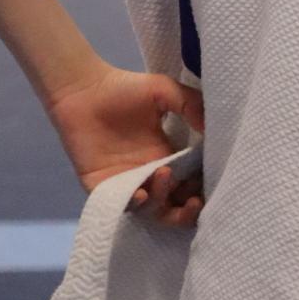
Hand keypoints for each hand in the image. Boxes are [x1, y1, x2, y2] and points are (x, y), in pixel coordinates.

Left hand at [45, 61, 205, 228]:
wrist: (83, 90)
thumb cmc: (125, 88)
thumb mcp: (165, 90)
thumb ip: (190, 105)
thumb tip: (212, 130)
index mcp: (166, 154)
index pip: (189, 181)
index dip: (202, 188)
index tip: (215, 184)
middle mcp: (148, 173)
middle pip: (173, 205)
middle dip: (187, 211)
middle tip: (195, 201)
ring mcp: (125, 182)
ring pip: (150, 209)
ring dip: (162, 201)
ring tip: (164, 175)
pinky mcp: (101, 187)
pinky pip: (120, 206)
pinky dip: (133, 204)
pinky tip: (140, 193)